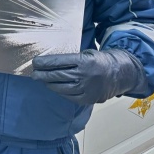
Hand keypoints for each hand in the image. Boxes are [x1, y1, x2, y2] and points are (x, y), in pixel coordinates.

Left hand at [31, 48, 147, 104]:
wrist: (120, 73)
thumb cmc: (99, 61)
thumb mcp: (86, 54)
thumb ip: (71, 59)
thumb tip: (48, 62)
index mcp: (84, 61)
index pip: (59, 61)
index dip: (45, 62)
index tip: (35, 62)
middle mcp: (85, 75)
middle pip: (57, 75)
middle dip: (43, 75)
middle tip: (33, 74)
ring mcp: (87, 89)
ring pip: (61, 88)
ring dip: (49, 84)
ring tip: (42, 80)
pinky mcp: (88, 99)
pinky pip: (69, 96)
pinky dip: (60, 92)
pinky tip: (54, 88)